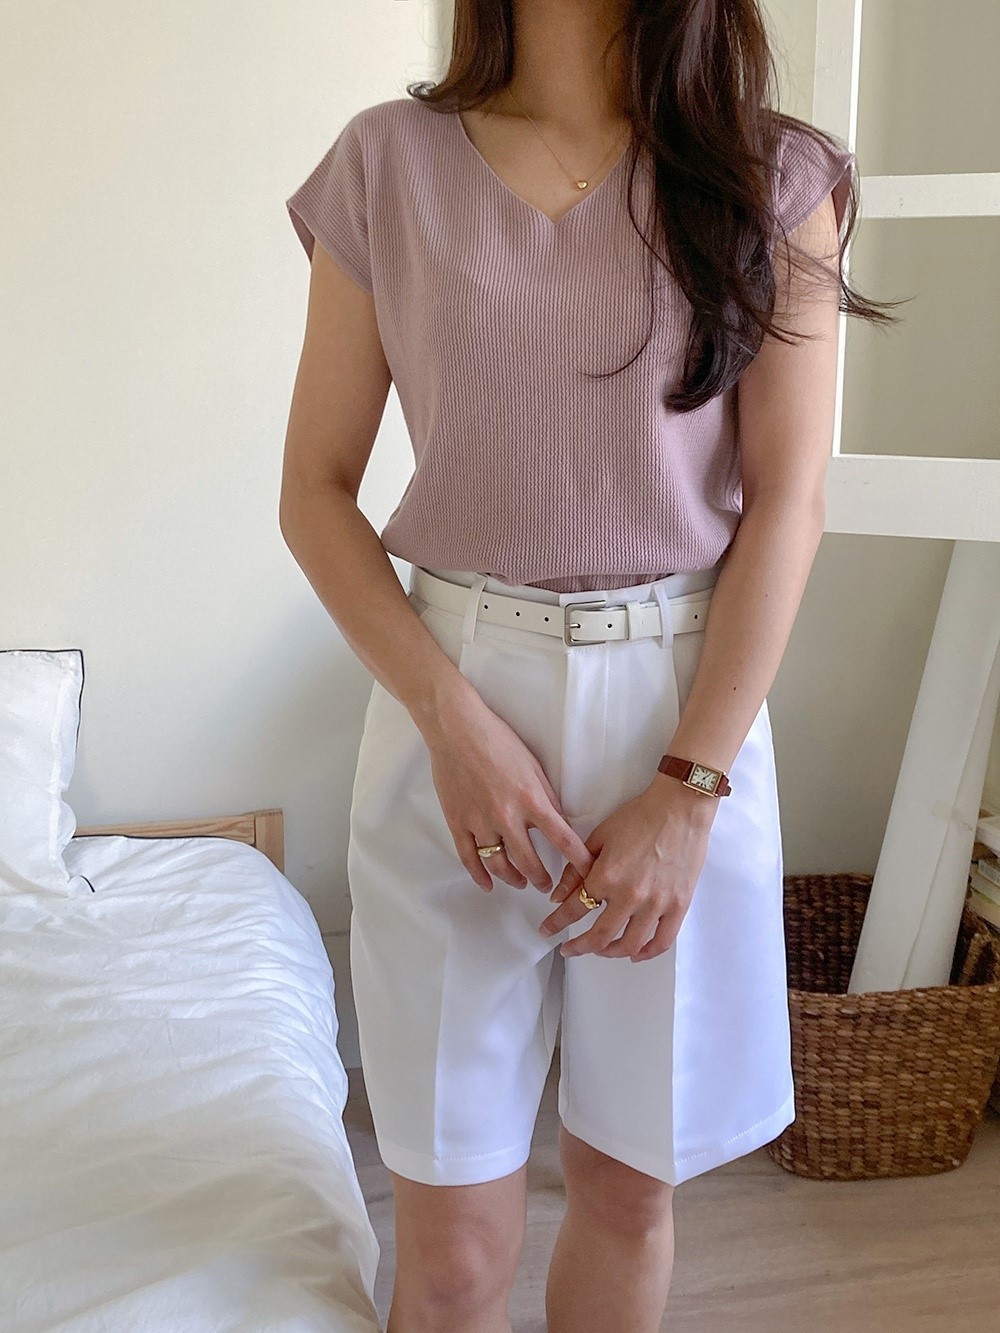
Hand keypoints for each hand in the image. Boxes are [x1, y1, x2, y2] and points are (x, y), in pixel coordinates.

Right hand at [422, 689, 594, 894]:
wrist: (457, 729)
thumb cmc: (498, 741)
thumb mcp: (533, 766)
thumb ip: (546, 796)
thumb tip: (560, 821)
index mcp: (531, 800)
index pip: (563, 839)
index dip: (578, 861)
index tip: (588, 874)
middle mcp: (507, 817)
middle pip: (529, 862)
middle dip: (542, 879)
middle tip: (547, 886)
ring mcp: (479, 822)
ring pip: (499, 865)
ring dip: (513, 879)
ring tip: (521, 882)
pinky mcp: (457, 822)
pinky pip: (469, 858)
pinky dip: (479, 876)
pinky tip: (487, 885)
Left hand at [537, 775, 716, 961]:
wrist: (680, 808)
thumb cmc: (640, 817)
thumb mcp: (599, 836)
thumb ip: (576, 870)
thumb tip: (558, 896)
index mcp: (606, 876)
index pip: (574, 910)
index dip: (556, 923)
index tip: (548, 931)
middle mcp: (630, 896)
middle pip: (600, 937)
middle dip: (580, 947)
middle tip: (570, 949)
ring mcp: (656, 904)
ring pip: (630, 945)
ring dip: (610, 952)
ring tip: (601, 949)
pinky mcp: (678, 906)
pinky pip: (662, 941)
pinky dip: (646, 953)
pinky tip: (635, 952)